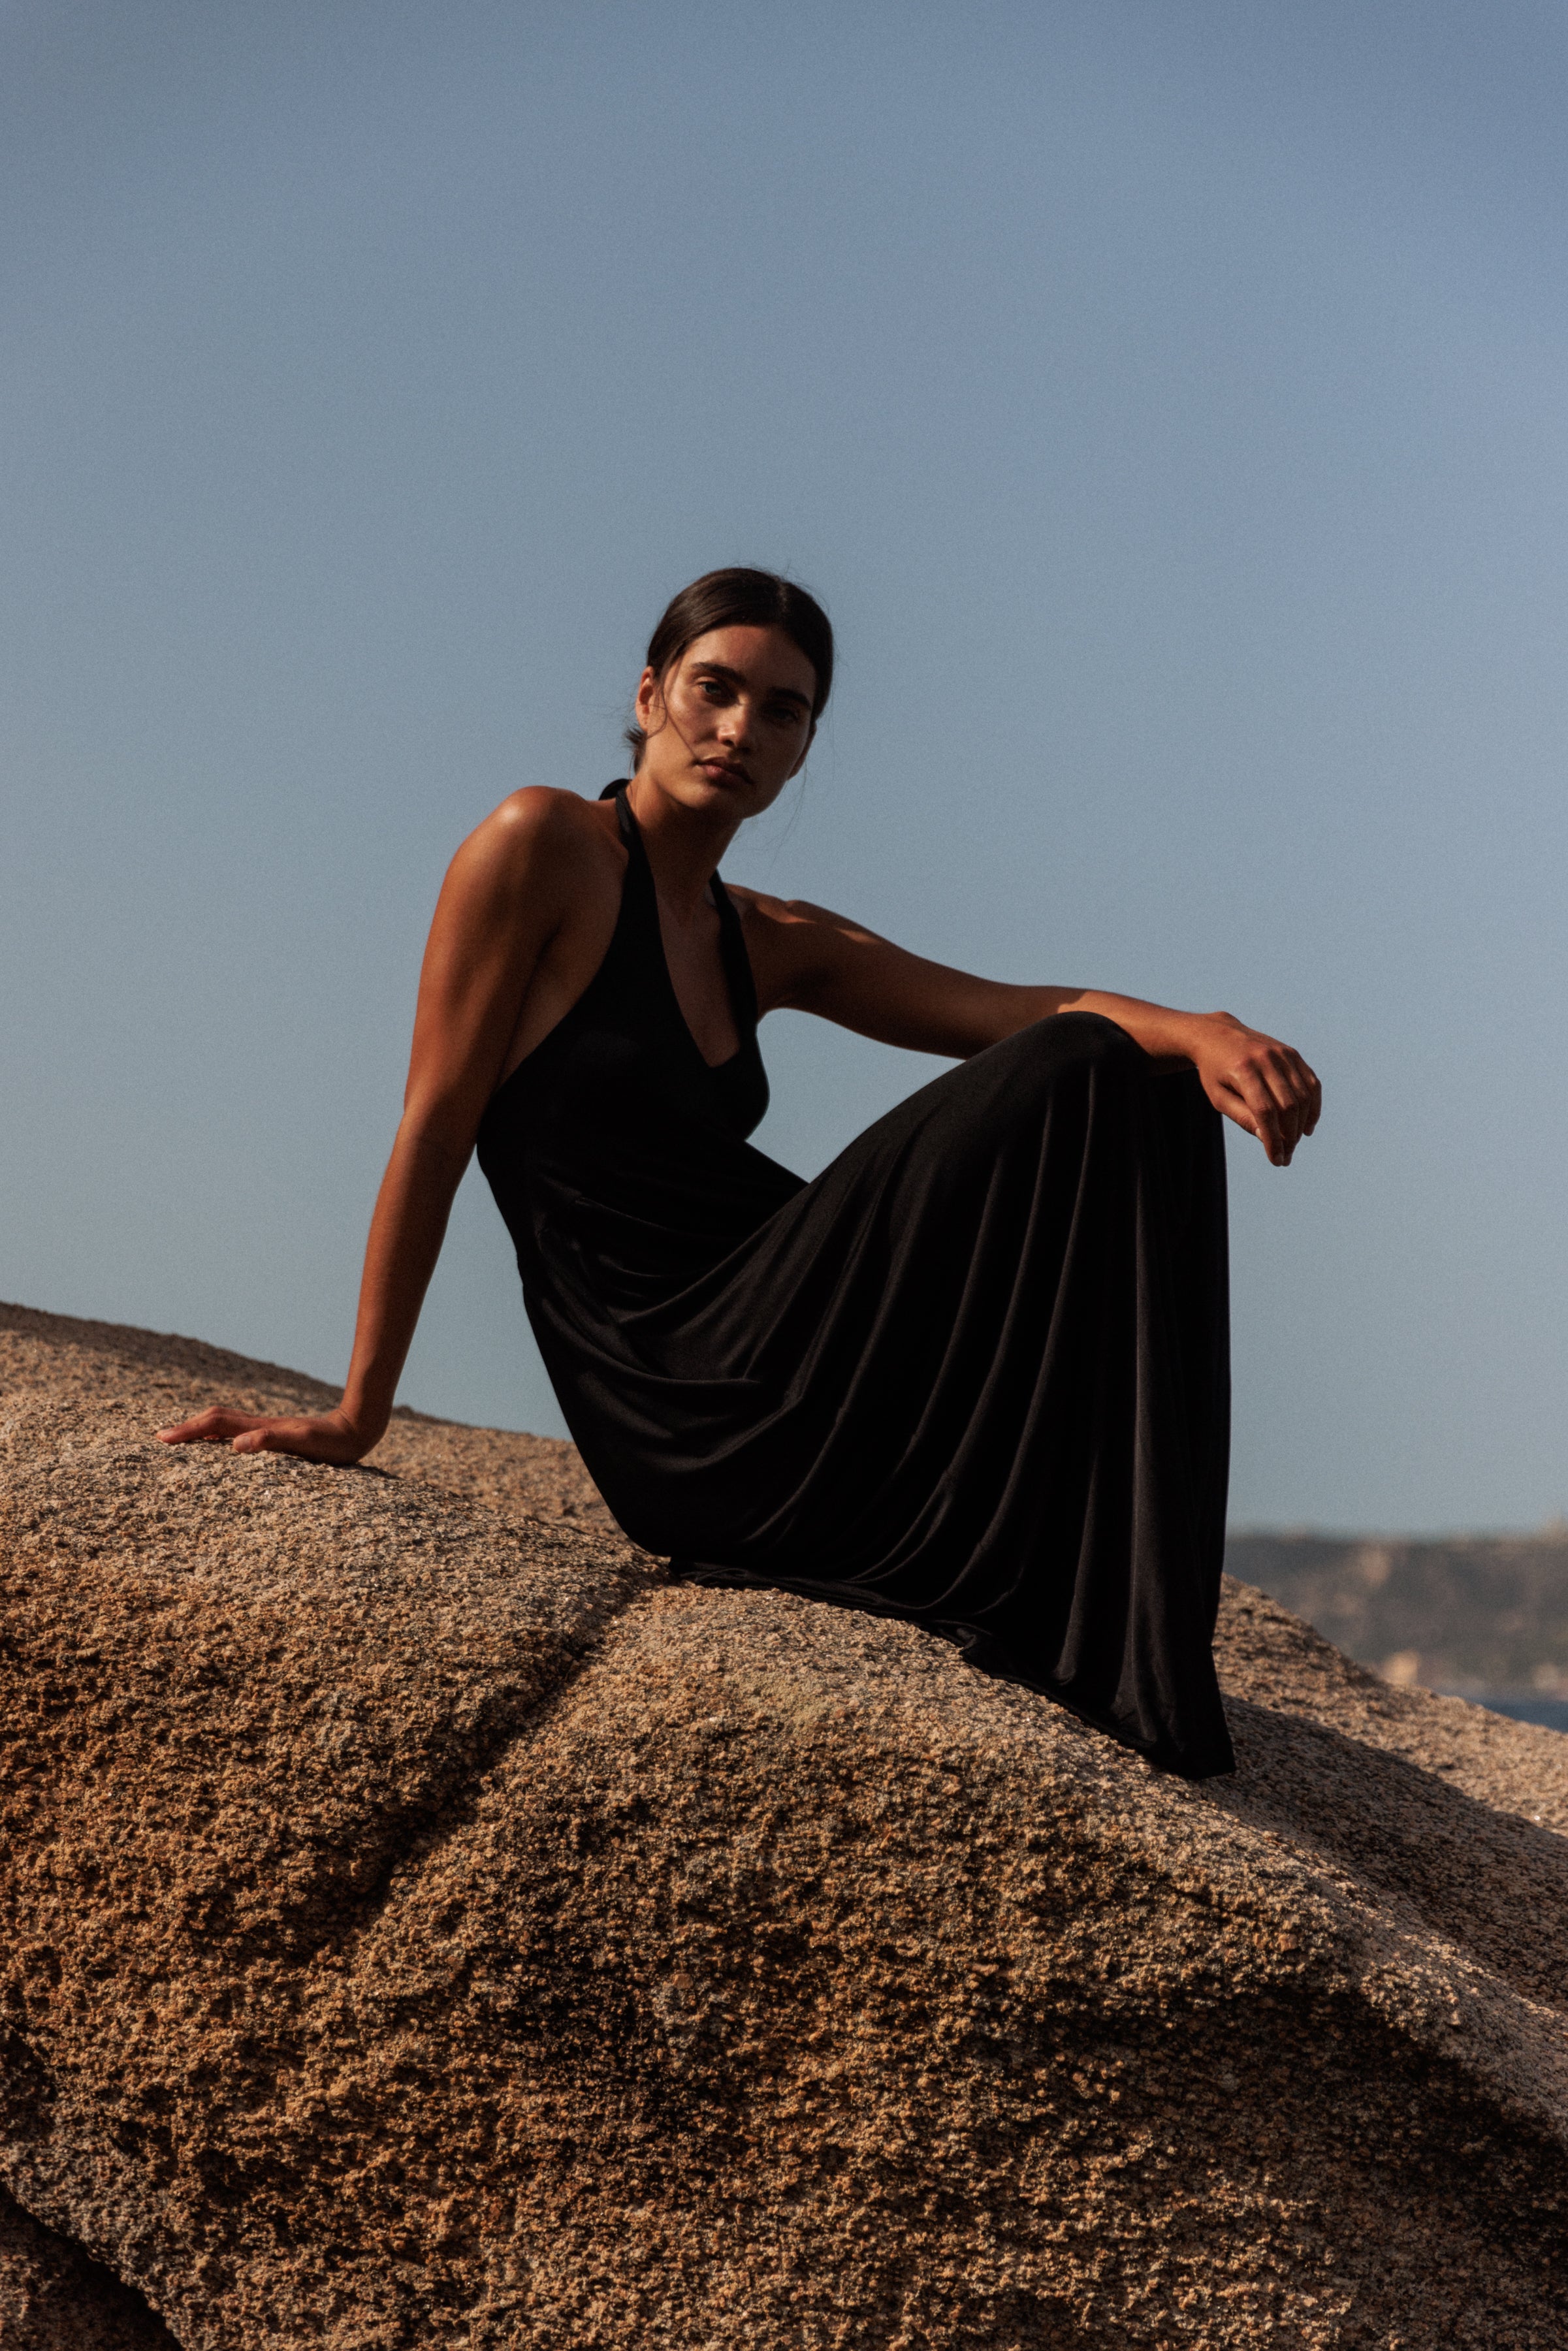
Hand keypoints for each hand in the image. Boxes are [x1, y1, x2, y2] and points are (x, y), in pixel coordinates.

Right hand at [154, 1405, 380, 1462]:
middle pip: (214, 1421)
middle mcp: (259, 1427)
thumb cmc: (331, 1442)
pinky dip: (220, 1437)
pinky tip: (219, 1447)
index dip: (188, 1430)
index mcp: (259, 1428)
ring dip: (200, 1430)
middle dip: (186, 1428)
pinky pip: (239, 1434)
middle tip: (160, 1438)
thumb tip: (235, 1446)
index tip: (162, 1438)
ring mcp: (267, 1430)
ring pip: (225, 1425)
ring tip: (180, 1441)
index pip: (215, 1424)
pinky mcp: (276, 1437)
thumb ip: (270, 1440)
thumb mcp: (303, 1443)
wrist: (356, 1430)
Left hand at [1187, 1013, 1320, 1166]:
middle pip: (1288, 1105)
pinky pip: (1311, 1082)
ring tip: (1294, 1143)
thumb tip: (1268, 1139)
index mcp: (1243, 1071)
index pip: (1265, 1112)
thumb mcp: (1218, 1097)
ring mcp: (1282, 1054)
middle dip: (1289, 1136)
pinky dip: (1313, 1106)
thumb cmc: (1214, 1072)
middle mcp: (1266, 1059)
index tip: (1276, 1160)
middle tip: (1286, 1155)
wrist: (1217, 1036)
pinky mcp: (1291, 1053)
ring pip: (1303, 1095)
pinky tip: (1307, 1125)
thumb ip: (1243, 1117)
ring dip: (1302, 1124)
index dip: (1273, 1139)